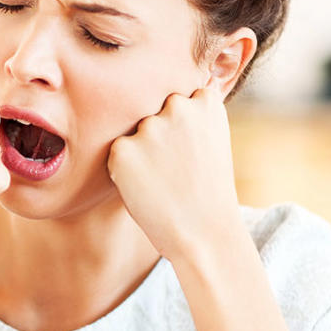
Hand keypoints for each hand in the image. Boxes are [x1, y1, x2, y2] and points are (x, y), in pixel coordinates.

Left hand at [107, 83, 242, 263]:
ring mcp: (149, 127)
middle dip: (157, 134)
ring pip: (134, 132)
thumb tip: (162, 98)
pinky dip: (124, 169)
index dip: (180, 126)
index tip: (190, 149)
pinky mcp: (123, 149)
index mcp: (205, 101)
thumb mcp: (212, 139)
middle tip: (174, 168)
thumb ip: (192, 114)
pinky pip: (117, 153)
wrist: (204, 232)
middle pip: (152, 111)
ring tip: (162, 179)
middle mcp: (177, 106)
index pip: (179, 97)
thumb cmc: (207, 188)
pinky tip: (147, 186)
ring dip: (139, 151)